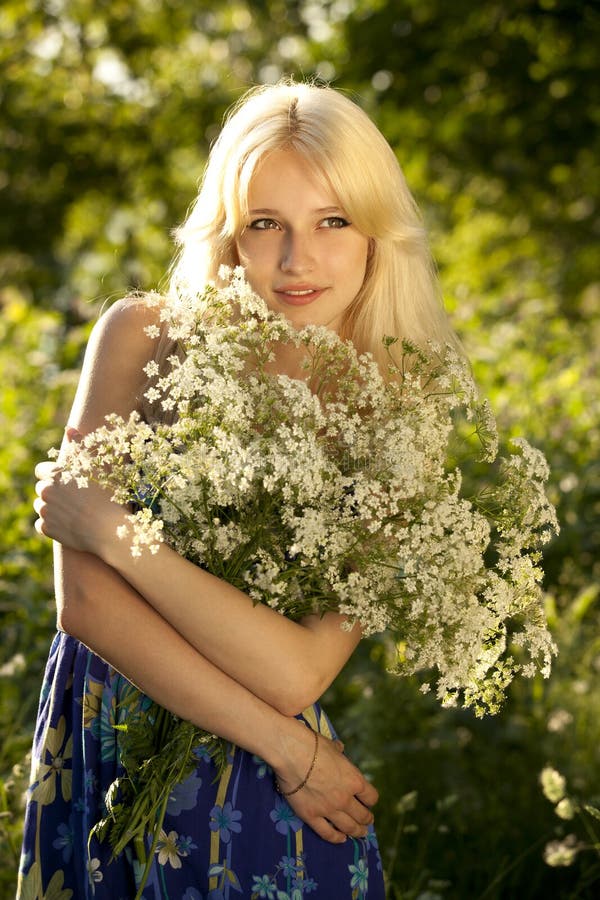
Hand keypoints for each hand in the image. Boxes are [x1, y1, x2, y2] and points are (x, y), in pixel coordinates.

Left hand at [33, 430, 125, 555]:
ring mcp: (44, 511)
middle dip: (54, 492)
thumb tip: (69, 430)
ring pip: (42, 506)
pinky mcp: (46, 529)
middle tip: (75, 498)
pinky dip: (53, 524)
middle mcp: (45, 491)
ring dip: (52, 507)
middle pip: (42, 488)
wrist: (109, 529)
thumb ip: (81, 445)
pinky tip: (70, 523)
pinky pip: (43, 524)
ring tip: (73, 511)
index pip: (42, 470)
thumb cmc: (107, 494)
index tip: (68, 481)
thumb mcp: (98, 465)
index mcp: (54, 474)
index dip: (54, 475)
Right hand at [274, 726, 376, 843]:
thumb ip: (339, 751)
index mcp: (354, 780)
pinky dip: (336, 838)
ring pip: (348, 827)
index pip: (371, 797)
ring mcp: (329, 810)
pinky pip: (327, 832)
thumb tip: (339, 748)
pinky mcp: (312, 816)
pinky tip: (341, 839)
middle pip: (362, 815)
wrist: (293, 754)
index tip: (368, 801)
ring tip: (360, 834)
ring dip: (356, 831)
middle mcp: (345, 798)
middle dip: (367, 819)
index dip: (370, 800)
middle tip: (367, 821)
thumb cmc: (314, 746)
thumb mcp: (333, 746)